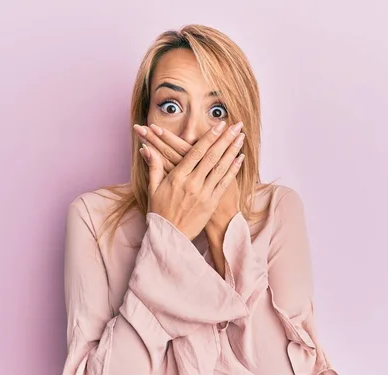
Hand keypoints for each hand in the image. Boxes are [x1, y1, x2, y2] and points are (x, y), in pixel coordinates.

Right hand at [137, 121, 245, 240]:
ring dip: (232, 151)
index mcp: (178, 177)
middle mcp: (193, 183)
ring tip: (240, 137)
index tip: (219, 125)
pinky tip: (240, 158)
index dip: (210, 137)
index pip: (196, 152)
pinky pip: (224, 183)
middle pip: (212, 156)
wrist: (170, 236)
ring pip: (221, 168)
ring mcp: (204, 193)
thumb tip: (146, 148)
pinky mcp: (211, 203)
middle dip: (225, 139)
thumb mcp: (153, 188)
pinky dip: (233, 170)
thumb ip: (153, 166)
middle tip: (236, 125)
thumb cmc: (160, 212)